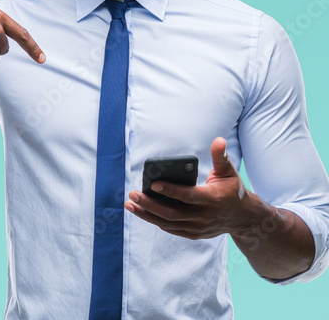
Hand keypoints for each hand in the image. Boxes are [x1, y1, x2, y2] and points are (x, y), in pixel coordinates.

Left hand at [124, 137, 260, 239]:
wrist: (243, 218)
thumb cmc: (232, 190)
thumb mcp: (229, 173)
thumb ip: (221, 157)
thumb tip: (218, 140)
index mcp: (213, 199)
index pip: (188, 196)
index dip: (170, 191)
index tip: (153, 184)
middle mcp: (204, 216)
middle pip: (173, 213)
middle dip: (150, 204)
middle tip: (132, 194)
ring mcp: (198, 228)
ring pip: (168, 223)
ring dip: (147, 214)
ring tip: (130, 203)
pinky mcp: (194, 234)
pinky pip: (171, 229)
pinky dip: (155, 221)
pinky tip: (142, 211)